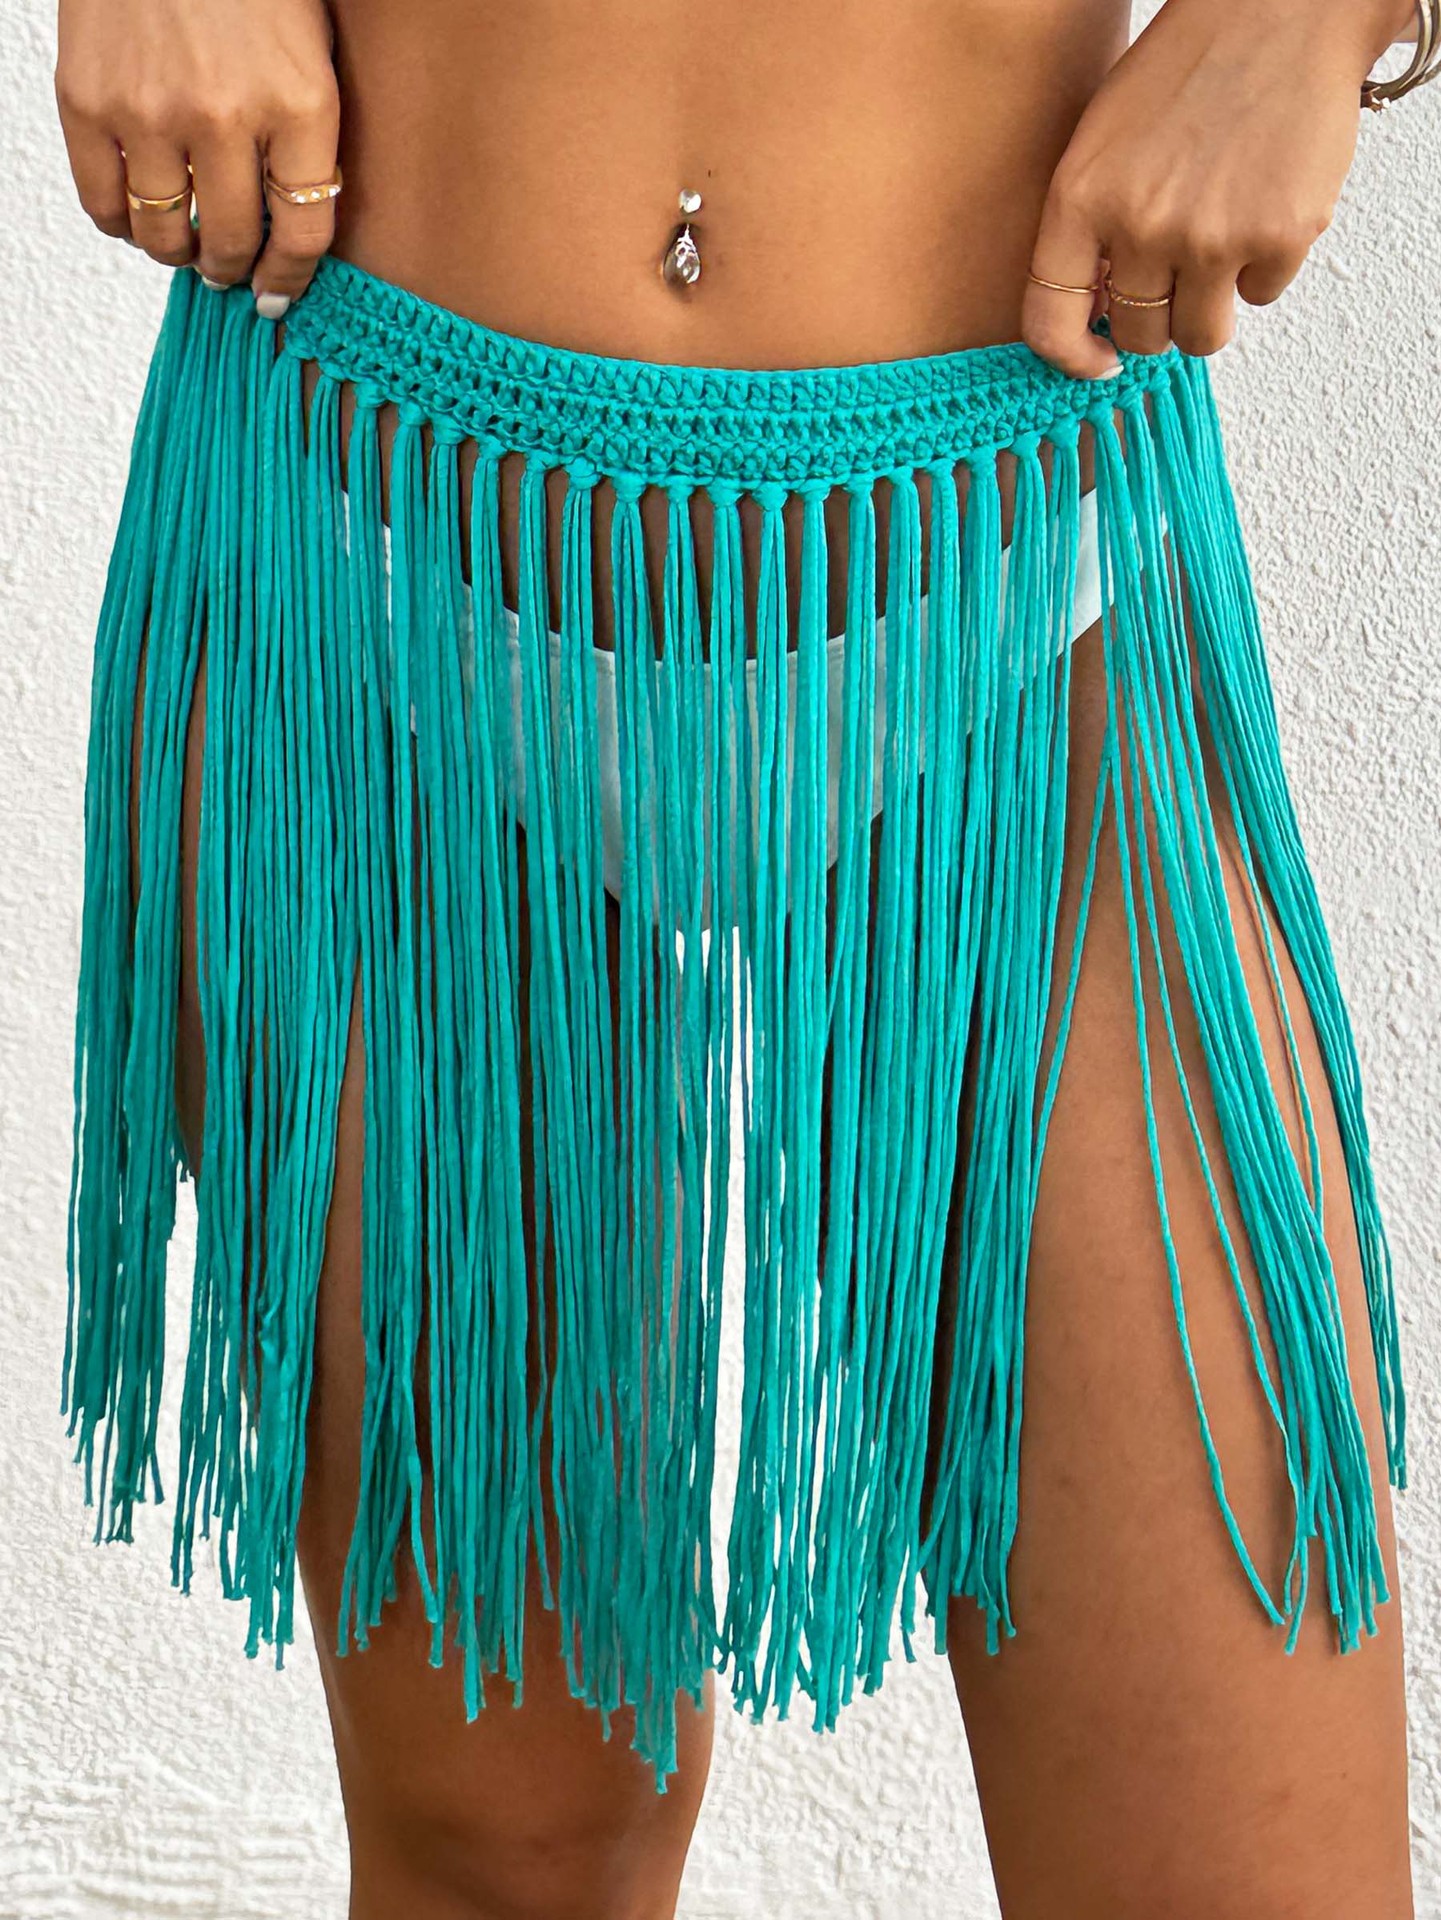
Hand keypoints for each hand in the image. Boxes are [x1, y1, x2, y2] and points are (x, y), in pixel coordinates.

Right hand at [55, 0, 339, 314]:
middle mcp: (224, 114)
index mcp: (297, 102)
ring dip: (176, 254)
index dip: (290, 276)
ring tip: (184, 244)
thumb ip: (308, 137)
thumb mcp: (310, 50)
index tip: (278, 293)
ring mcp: (150, 110)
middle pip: (230, 242)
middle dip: (232, 269)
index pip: (303, 232)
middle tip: (228, 268)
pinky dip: (121, 224)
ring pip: (163, 235)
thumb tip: (289, 229)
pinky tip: (138, 216)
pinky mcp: (88, 99)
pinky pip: (103, 203)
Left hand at [1021, 0, 1411, 378]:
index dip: (1074, 359)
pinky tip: (1264, 205)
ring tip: (1221, 249)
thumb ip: (1091, 225)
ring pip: (1201, 336)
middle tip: (1180, 276)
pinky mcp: (1278, 236)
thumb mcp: (1106, 138)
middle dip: (1158, 319)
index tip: (1099, 361)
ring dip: (1210, 309)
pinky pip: (1262, 295)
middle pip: (1140, 336)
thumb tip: (1099, 311)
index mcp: (1082, 198)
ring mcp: (1211, 236)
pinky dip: (1265, 265)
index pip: (1050, 323)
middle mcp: (1141, 225)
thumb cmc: (1191, 65)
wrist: (1282, 9)